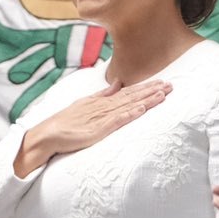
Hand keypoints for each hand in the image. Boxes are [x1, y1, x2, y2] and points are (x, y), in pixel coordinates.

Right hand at [13, 78, 170, 175]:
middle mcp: (102, 106)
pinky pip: (117, 119)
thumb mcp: (84, 103)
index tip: (161, 82)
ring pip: (128, 105)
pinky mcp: (98, 129)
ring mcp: (101, 116)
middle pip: (132, 96)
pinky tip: (142, 108)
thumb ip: (102, 94)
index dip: (145, 87)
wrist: (47, 135)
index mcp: (100, 101)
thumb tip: (116, 84)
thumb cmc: (64, 123)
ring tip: (163, 93)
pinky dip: (130, 113)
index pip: (127, 92)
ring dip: (146, 99)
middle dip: (151, 90)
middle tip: (170, 84)